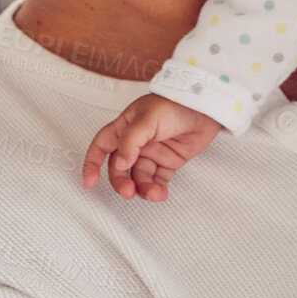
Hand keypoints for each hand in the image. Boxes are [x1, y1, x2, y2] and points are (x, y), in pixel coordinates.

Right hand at [81, 93, 222, 201]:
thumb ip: (130, 141)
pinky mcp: (168, 162)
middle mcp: (136, 142)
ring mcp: (152, 153)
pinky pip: (157, 180)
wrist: (206, 107)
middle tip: (128, 192)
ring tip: (154, 194)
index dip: (92, 164)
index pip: (102, 146)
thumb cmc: (175, 103)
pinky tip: (160, 193)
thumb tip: (119, 163)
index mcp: (125, 127)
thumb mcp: (147, 118)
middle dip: (121, 182)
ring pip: (139, 177)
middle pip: (119, 168)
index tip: (90, 182)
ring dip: (143, 188)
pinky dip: (157, 189)